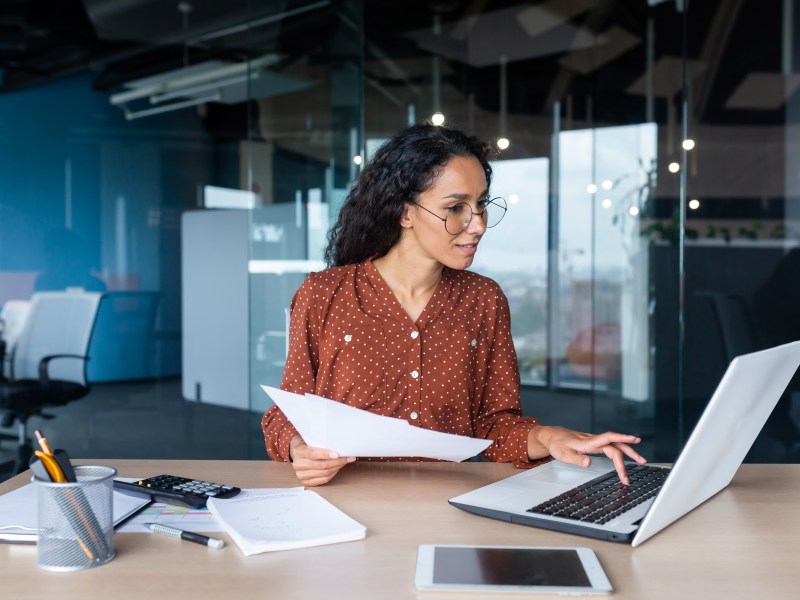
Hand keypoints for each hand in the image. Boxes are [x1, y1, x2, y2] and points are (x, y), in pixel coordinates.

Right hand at [289, 435, 354, 485]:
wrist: (297, 452)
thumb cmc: (307, 444)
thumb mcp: (310, 439)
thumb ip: (320, 442)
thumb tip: (339, 445)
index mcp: (298, 452)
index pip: (313, 454)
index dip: (325, 454)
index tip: (337, 454)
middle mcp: (298, 464)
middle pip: (321, 465)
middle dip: (337, 462)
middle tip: (347, 458)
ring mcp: (301, 475)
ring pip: (324, 473)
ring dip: (337, 468)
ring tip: (344, 462)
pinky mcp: (305, 482)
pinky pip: (323, 480)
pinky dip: (332, 474)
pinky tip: (337, 468)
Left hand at [527, 426, 645, 484]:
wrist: (552, 436)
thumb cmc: (557, 445)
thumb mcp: (563, 455)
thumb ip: (576, 460)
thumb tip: (589, 463)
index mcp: (587, 443)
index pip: (607, 438)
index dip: (621, 438)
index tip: (635, 439)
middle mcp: (593, 440)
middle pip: (615, 445)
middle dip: (629, 454)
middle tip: (642, 463)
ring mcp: (595, 441)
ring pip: (615, 445)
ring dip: (628, 452)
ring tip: (641, 461)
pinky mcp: (594, 443)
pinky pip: (611, 446)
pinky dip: (621, 451)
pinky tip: (627, 456)